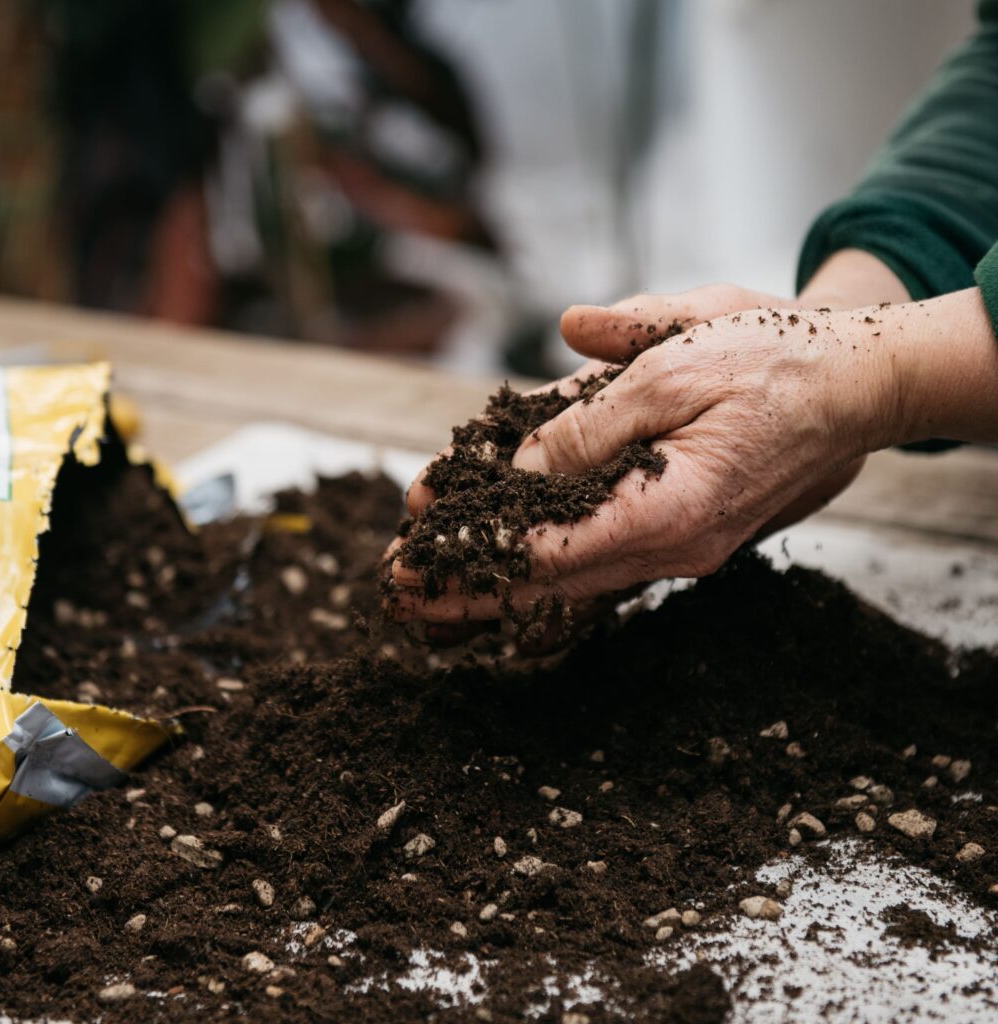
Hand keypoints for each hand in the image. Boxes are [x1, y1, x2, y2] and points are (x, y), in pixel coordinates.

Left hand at [392, 299, 903, 624]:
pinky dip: (542, 555)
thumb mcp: (670, 370)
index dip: (469, 555)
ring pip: (567, 571)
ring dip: (496, 574)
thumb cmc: (771, 362)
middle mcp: (670, 545)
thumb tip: (518, 470)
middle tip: (397, 587)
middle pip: (547, 576)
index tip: (409, 561)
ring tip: (430, 580)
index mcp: (668, 510)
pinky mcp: (679, 526)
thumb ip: (587, 422)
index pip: (546, 551)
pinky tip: (502, 559)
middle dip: (468, 581)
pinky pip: (597, 550)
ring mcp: (678, 543)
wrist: (852, 382)